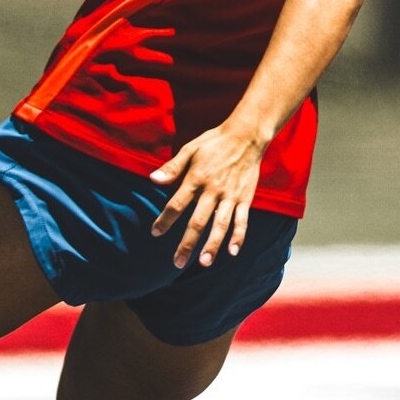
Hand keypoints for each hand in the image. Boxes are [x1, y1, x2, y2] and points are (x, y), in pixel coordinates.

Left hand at [148, 123, 266, 268]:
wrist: (246, 136)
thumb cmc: (213, 143)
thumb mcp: (189, 149)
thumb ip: (172, 167)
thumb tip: (153, 180)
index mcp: (196, 178)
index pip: (176, 204)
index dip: (165, 220)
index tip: (155, 233)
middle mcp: (213, 190)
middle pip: (197, 222)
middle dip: (187, 244)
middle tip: (177, 262)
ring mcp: (230, 196)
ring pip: (220, 225)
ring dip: (212, 245)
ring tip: (203, 263)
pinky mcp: (245, 198)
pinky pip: (242, 221)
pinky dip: (238, 237)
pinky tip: (232, 252)